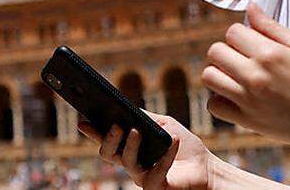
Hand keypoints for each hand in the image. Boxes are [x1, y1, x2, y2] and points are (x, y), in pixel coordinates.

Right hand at [79, 111, 216, 189]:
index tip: (82, 121)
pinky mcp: (156, 187)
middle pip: (108, 154)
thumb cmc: (184, 146)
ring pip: (127, 163)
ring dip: (131, 146)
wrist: (206, 168)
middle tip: (114, 125)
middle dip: (107, 140)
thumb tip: (125, 107)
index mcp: (130, 148)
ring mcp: (142, 177)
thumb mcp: (163, 124)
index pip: (107, 139)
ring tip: (136, 130)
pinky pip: (155, 173)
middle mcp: (131, 164)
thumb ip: (144, 117)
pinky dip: (165, 156)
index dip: (93, 132)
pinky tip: (173, 140)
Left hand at [201, 3, 289, 147]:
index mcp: (269, 54)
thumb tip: (251, 8)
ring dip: (219, 72)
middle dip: (227, 50)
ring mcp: (248, 100)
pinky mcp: (246, 120)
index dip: (241, 33)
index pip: (232, 31)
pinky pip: (214, 106)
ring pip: (209, 77)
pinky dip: (220, 99)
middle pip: (215, 51)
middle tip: (242, 57)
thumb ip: (273, 27)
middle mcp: (255, 76)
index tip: (250, 41)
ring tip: (236, 75)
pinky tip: (236, 95)